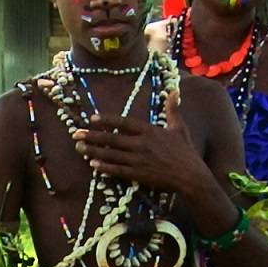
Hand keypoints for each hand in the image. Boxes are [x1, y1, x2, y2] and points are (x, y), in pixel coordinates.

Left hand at [72, 119, 217, 213]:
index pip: (124, 123)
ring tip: (79, 149)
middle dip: (92, 136)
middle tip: (76, 134)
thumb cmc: (186, 152)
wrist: (190, 176)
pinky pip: (118, 170)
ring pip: (111, 155)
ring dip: (93, 152)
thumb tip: (174, 91)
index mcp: (150, 131)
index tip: (93, 118)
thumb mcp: (180, 127)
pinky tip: (94, 166)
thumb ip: (173, 109)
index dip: (107, 120)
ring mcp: (139, 160)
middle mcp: (142, 144)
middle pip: (112, 139)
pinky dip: (105, 168)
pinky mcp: (139, 175)